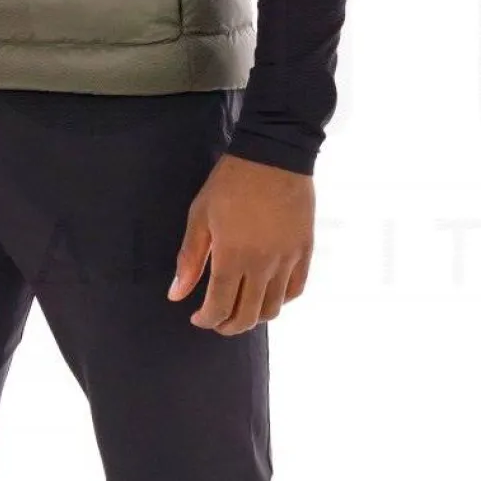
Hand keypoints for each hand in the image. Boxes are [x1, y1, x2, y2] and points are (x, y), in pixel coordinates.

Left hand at [167, 152, 314, 333]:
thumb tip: (176, 295)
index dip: (206, 320)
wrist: (273, 155)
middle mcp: (263, 265)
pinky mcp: (305, 251)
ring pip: (273, 309)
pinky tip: (266, 293)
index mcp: (232, 257)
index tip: (197, 317)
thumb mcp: (200, 217)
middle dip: (228, 325)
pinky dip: (280, 300)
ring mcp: (287, 260)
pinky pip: (295, 290)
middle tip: (216, 320)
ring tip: (241, 308)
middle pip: (247, 316)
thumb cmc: (230, 183)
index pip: (220, 307)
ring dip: (254, 317)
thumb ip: (189, 260)